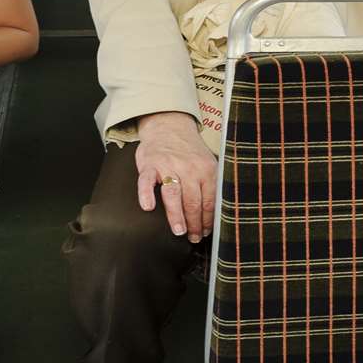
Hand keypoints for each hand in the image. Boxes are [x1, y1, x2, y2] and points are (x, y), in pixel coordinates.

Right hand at [133, 112, 215, 242]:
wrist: (169, 125)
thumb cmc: (188, 150)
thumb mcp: (206, 162)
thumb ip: (210, 184)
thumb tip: (215, 214)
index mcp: (206, 169)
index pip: (209, 200)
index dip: (208, 220)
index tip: (206, 232)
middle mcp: (188, 167)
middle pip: (193, 200)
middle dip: (195, 223)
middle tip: (194, 237)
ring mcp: (168, 165)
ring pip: (173, 193)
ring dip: (176, 214)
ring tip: (179, 230)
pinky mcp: (149, 164)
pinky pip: (146, 181)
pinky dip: (146, 194)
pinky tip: (148, 207)